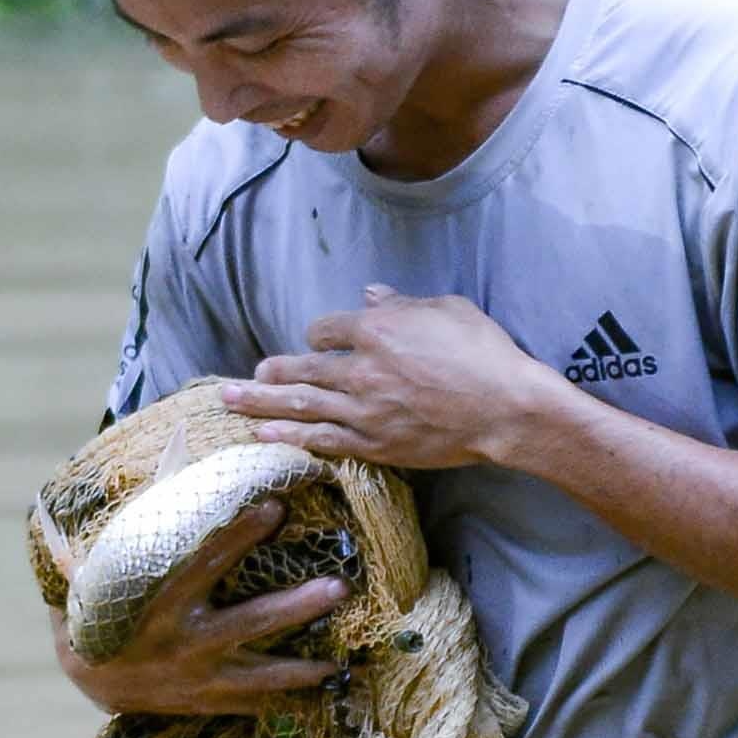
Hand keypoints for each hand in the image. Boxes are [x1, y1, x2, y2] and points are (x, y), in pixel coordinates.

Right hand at [52, 494, 346, 716]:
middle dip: (297, 607)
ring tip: (339, 660)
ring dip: (302, 668)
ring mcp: (197, 676)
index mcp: (160, 599)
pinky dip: (284, 698)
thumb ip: (155, 504)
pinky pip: (251, 703)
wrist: (90, 674)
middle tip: (339, 587)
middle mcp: (183, 640)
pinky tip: (320, 689)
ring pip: (260, 673)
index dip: (241, 533)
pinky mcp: (206, 701)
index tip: (278, 505)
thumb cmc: (108, 600)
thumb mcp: (119, 555)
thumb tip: (180, 440)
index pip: (206, 561)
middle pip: (250, 622)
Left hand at [232, 287, 567, 470]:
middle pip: (303, 368)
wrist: (505, 408)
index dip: (318, 333)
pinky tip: (266, 436)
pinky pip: (324, 438)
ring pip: (302, 405)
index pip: (327, 329)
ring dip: (263, 404)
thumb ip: (404, 303)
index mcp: (379, 329)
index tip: (317, 340)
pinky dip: (292, 437)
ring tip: (232, 403)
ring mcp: (365, 408)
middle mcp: (362, 368)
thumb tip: (372, 294)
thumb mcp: (447, 310)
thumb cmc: (484, 353)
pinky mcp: (375, 442)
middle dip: (270, 374)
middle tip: (243, 380)